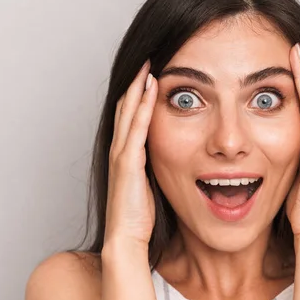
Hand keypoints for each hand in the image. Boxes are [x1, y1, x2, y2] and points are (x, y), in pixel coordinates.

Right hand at [104, 60, 158, 246]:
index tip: (152, 74)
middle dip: (136, 82)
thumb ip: (157, 168)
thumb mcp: (152, 185)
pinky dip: (142, 106)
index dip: (139, 94)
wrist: (127, 241)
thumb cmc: (141, 218)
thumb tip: (178, 158)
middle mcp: (121, 150)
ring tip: (148, 64)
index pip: (132, 117)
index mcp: (127, 155)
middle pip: (126, 108)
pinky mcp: (128, 163)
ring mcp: (122, 155)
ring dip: (138, 87)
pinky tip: (150, 88)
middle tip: (147, 58)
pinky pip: (136, 128)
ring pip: (128, 112)